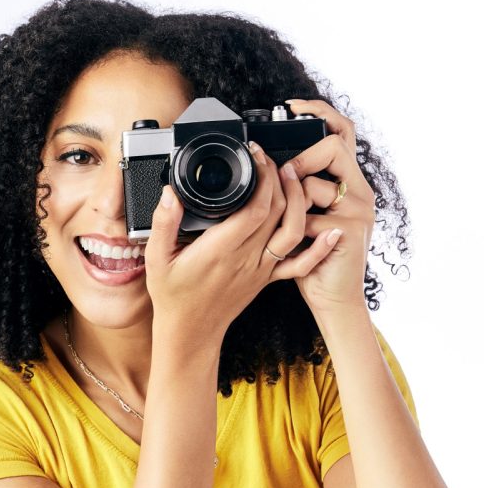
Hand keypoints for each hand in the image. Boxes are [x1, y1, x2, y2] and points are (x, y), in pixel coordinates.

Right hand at [144, 136, 348, 347]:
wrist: (190, 331)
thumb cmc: (173, 296)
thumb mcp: (157, 258)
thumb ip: (163, 224)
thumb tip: (169, 194)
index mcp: (221, 249)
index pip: (255, 207)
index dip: (262, 176)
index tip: (255, 156)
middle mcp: (246, 258)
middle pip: (278, 211)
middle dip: (280, 177)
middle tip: (270, 158)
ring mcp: (261, 269)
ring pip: (293, 231)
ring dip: (299, 202)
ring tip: (292, 178)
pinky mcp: (267, 278)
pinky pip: (298, 264)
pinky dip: (318, 249)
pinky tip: (330, 233)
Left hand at [265, 98, 376, 316]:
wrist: (333, 299)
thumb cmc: (313, 261)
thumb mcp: (304, 218)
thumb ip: (297, 190)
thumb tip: (271, 167)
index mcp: (348, 183)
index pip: (342, 132)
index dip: (320, 112)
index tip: (292, 107)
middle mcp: (360, 190)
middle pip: (333, 146)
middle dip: (301, 160)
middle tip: (284, 178)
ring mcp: (358, 209)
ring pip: (313, 186)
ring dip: (292, 205)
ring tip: (292, 229)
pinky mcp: (350, 230)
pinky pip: (309, 219)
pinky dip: (295, 234)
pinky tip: (298, 248)